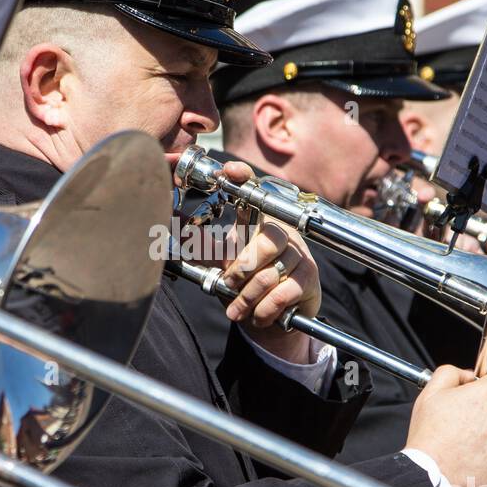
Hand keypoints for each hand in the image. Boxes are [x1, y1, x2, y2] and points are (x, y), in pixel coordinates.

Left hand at [218, 159, 320, 363]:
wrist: (277, 315)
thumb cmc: (248, 282)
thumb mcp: (223, 264)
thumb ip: (204, 249)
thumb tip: (177, 232)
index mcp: (261, 222)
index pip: (254, 192)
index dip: (243, 176)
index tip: (228, 171)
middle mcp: (284, 232)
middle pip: (266, 241)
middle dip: (241, 270)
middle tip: (229, 284)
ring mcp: (300, 255)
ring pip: (269, 274)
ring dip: (248, 298)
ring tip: (236, 310)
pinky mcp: (309, 279)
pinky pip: (282, 294)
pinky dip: (264, 310)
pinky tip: (258, 316)